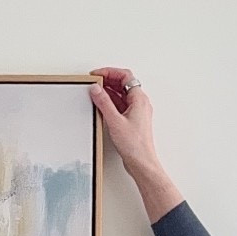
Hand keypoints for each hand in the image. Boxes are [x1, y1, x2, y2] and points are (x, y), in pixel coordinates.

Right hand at [88, 67, 182, 222]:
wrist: (142, 163)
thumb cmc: (135, 146)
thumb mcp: (115, 121)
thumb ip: (104, 103)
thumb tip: (96, 89)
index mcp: (139, 99)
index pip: (125, 76)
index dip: (110, 72)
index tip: (97, 75)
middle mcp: (140, 103)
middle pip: (124, 84)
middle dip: (108, 80)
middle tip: (95, 82)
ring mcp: (137, 112)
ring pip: (122, 95)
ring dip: (109, 92)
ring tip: (96, 93)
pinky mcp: (132, 121)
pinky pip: (121, 106)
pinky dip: (111, 103)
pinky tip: (102, 106)